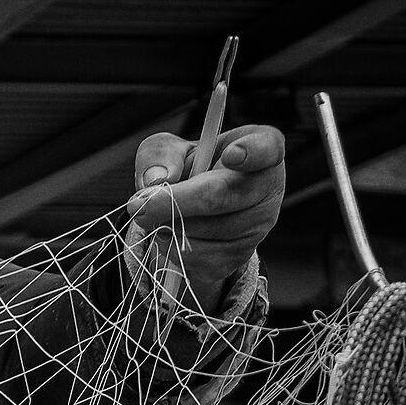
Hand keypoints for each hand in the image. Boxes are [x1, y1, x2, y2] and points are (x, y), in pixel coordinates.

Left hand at [125, 124, 284, 307]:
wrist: (195, 210)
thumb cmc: (191, 169)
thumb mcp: (171, 150)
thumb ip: (161, 154)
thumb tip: (156, 179)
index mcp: (261, 148)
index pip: (267, 148)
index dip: (250, 152)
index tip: (230, 155)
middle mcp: (268, 188)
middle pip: (221, 196)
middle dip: (173, 201)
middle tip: (137, 204)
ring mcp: (258, 226)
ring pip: (201, 230)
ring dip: (166, 224)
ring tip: (165, 212)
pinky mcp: (239, 257)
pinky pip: (194, 257)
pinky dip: (170, 246)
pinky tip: (175, 231)